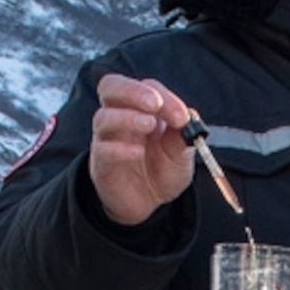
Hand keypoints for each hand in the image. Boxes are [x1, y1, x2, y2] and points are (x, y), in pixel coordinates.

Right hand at [90, 74, 196, 227]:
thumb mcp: (181, 153)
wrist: (150, 203)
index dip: (164, 96)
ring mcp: (107, 139)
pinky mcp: (101, 163)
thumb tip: (188, 118)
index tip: (181, 116)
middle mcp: (120, 116)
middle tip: (155, 104)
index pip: (146, 88)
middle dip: (133, 91)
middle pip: (111, 87)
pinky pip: (102, 149)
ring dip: (128, 117)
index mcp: (141, 107)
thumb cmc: (163, 169)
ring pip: (103, 117)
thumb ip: (183, 135)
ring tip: (149, 126)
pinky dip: (119, 148)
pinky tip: (137, 153)